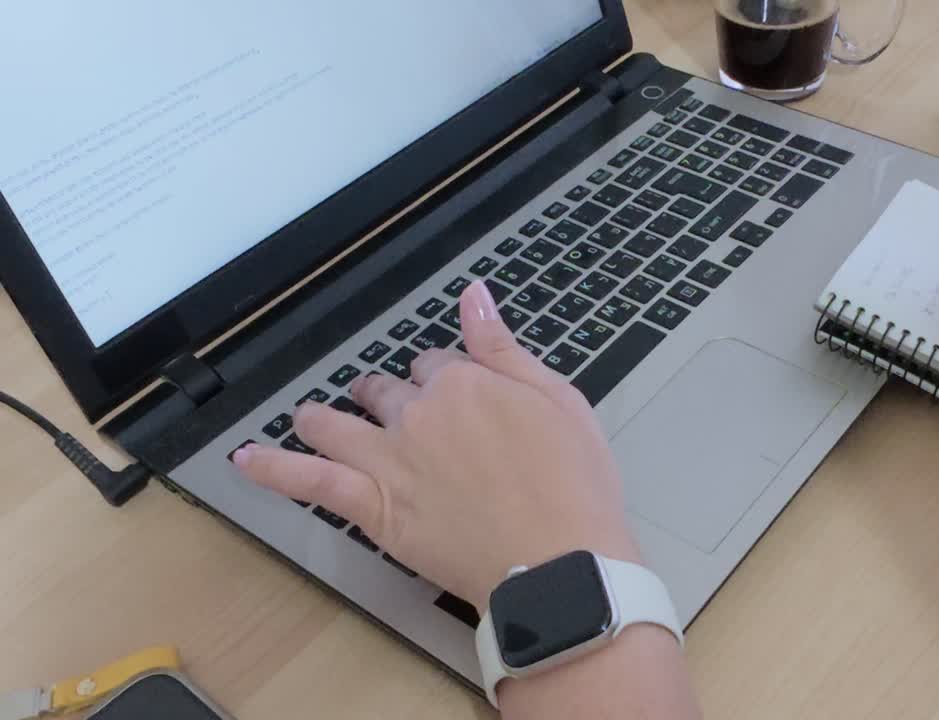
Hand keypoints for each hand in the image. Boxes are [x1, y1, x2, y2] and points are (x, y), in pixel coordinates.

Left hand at [233, 281, 639, 610]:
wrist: (560, 559)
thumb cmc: (574, 484)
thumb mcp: (557, 399)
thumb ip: (505, 346)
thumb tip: (475, 296)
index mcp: (465, 382)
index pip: (437, 365)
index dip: (442, 377)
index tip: (453, 394)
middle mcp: (419, 413)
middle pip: (388, 392)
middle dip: (384, 395)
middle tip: (387, 407)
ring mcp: (390, 460)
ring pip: (339, 426)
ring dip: (322, 417)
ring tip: (310, 416)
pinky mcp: (374, 507)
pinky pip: (311, 482)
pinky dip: (274, 469)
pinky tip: (244, 459)